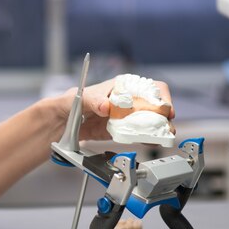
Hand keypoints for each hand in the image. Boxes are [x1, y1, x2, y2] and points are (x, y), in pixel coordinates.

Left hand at [59, 78, 174, 140]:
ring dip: (159, 129)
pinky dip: (146, 139)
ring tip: (162, 137)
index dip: (163, 97)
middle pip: (156, 106)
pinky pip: (139, 135)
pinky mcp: (122, 131)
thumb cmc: (71, 102)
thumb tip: (106, 106)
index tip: (166, 110)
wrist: (62, 122)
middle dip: (164, 116)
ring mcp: (127, 116)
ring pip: (150, 121)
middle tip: (166, 128)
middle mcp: (129, 100)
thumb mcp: (81, 98)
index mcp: (123, 86)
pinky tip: (151, 142)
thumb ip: (93, 100)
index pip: (152, 87)